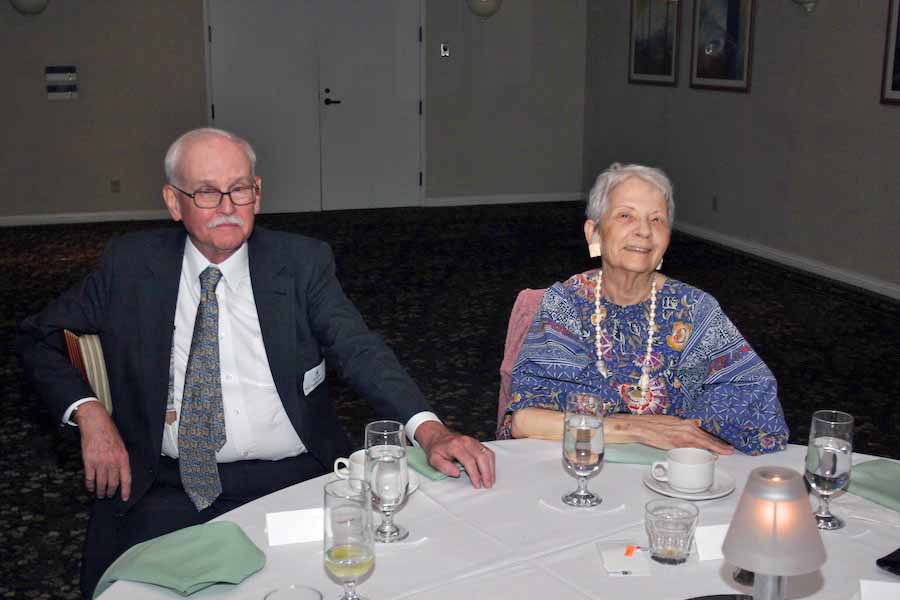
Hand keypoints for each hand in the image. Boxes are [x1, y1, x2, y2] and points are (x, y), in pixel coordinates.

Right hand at [75, 401, 131, 499]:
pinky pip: (90, 478)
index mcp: (123, 458)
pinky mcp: (89, 462)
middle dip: (111, 492)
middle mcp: (112, 462)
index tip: (125, 498)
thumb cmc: (110, 434)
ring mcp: (100, 462)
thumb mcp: (121, 446)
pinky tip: (90, 488)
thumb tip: (121, 473)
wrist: (96, 424)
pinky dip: (90, 485)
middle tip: (109, 495)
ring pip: (101, 482)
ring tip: (100, 494)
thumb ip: (121, 460)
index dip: (126, 490)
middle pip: (113, 483)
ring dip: (101, 490)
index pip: (126, 478)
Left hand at [415, 421, 494, 488]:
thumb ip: (444, 467)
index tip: (477, 484)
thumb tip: (457, 473)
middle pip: (481, 457)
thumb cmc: (437, 449)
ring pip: (487, 454)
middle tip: (487, 485)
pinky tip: (490, 472)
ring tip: (491, 481)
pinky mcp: (477, 443)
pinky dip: (491, 463)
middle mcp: (466, 441)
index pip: (469, 461)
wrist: (439, 437)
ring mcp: (473, 441)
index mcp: (455, 446)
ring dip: (491, 469)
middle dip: (486, 473)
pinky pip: (488, 452)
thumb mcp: (434, 459)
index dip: (475, 474)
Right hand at [606, 414, 733, 454]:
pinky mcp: (676, 442)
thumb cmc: (652, 426)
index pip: (703, 433)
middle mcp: (686, 427)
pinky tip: (710, 454)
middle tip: (730, 450)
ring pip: (703, 442)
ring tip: (726, 452)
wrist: (639, 426)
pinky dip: (703, 451)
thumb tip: (689, 439)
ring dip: (715, 447)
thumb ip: (680, 432)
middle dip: (719, 444)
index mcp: (685, 424)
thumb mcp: (670, 426)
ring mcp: (682, 434)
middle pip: (707, 437)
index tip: (725, 444)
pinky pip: (693, 447)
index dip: (715, 439)